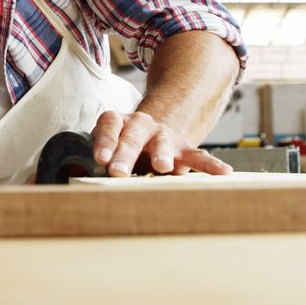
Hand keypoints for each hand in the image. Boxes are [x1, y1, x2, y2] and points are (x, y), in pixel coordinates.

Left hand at [91, 110, 232, 176]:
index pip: (110, 126)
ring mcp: (165, 136)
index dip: (105, 141)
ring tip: (163, 166)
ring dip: (162, 154)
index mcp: (120, 123)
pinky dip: (210, 165)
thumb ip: (98, 158)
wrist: (159, 123)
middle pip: (132, 137)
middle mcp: (142, 126)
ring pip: (163, 143)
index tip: (100, 159)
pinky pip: (199, 156)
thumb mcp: (110, 143)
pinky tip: (224, 173)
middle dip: (125, 154)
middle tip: (117, 170)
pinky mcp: (185, 149)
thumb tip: (81, 181)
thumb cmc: (126, 141)